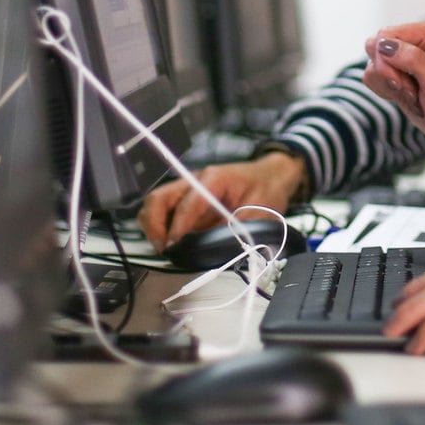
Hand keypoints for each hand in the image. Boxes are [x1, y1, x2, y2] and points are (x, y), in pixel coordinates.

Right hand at [137, 154, 306, 249]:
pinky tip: (168, 243)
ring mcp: (188, 190)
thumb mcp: (262, 210)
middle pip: (160, 197)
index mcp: (214, 179)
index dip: (178, 226)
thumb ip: (240, 228)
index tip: (173, 246)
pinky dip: (159, 227)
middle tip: (162, 249)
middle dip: (154, 224)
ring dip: (153, 225)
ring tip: (162, 247)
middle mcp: (195, 180)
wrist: (271, 175)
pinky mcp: (187, 201)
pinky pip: (164, 211)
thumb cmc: (267, 189)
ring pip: (156, 203)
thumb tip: (220, 248)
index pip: (188, 203)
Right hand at [360, 21, 424, 152]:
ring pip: (372, 64)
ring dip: (389, 85)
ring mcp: (402, 56)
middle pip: (375, 47)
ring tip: (413, 94)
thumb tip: (383, 45)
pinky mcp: (394, 71)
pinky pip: (372, 77)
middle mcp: (413, 39)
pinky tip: (405, 97)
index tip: (407, 83)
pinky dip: (385, 91)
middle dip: (388, 74)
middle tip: (412, 89)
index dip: (388, 61)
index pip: (386, 35)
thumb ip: (413, 59)